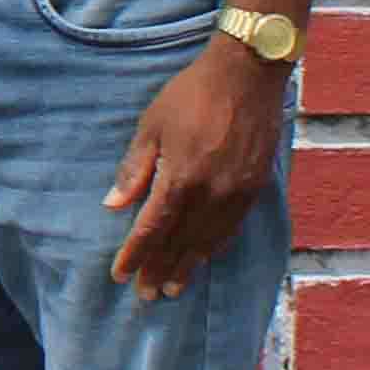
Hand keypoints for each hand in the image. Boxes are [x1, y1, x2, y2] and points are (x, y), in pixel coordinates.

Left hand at [104, 39, 285, 297]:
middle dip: (159, 269)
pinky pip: (231, 228)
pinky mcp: (255, 187)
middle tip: (145, 296)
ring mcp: (236, 193)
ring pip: (208, 242)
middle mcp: (210, 194)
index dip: (134, 255)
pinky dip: (214, 247)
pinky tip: (204, 256)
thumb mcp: (152, 125)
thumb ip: (135, 169)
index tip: (120, 276)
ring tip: (173, 287)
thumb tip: (114, 205)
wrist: (247, 74)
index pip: (152, 229)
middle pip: (179, 243)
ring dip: (188, 267)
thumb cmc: (191, 94)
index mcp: (180, 178)